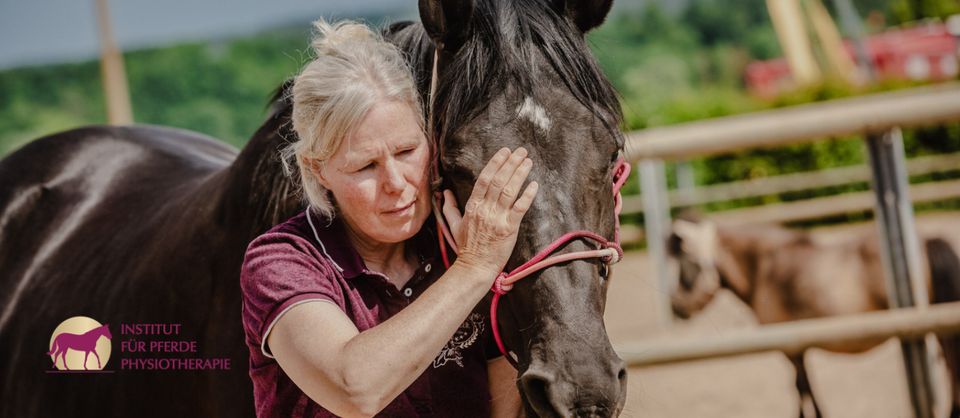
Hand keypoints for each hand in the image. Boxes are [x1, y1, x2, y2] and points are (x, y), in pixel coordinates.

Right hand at [441, 147, 538, 278]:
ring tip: (528, 161)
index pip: (484, 179)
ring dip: (520, 174)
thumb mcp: (453, 225)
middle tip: (521, 151)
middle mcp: (485, 209)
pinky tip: (534, 184)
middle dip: (511, 163)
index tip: (505, 152)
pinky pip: (519, 208)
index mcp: (472, 206)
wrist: (475, 267)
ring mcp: (497, 218)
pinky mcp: (509, 229)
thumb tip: (444, 192)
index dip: (495, 163)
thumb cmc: (466, 247)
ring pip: (509, 190)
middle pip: (498, 180)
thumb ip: (450, 207)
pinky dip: (527, 195)